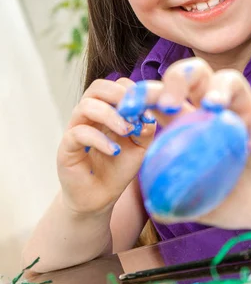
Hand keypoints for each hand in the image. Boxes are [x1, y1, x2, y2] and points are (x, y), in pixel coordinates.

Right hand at [57, 78, 156, 215]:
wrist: (100, 198)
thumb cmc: (119, 168)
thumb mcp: (139, 146)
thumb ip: (145, 128)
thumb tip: (150, 112)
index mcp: (107, 110)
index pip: (115, 85)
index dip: (132, 91)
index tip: (147, 106)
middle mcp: (89, 115)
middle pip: (97, 88)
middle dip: (118, 94)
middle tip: (135, 109)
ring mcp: (76, 129)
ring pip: (86, 106)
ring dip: (110, 115)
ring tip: (127, 131)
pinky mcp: (67, 147)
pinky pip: (79, 133)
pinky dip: (99, 139)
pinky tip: (114, 151)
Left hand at [153, 58, 250, 228]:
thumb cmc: (235, 195)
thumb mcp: (203, 203)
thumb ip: (180, 202)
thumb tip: (154, 208)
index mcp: (191, 122)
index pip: (164, 96)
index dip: (144, 95)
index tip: (127, 108)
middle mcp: (217, 111)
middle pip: (195, 74)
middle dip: (178, 79)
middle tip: (169, 103)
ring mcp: (246, 114)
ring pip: (231, 80)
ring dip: (218, 88)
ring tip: (212, 107)